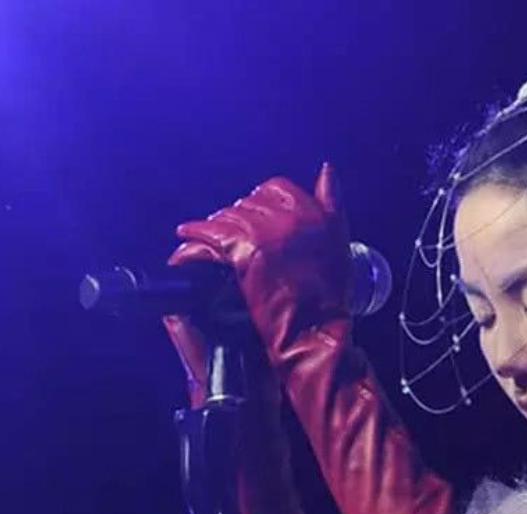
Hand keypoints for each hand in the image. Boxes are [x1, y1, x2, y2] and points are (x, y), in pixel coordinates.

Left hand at [173, 163, 352, 353]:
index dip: (262, 203)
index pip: (276, 188)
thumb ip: (332, 203)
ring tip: (204, 239)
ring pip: (227, 217)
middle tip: (230, 235)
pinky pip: (210, 236)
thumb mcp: (340, 242)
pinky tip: (186, 240)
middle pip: (248, 203)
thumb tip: (326, 170)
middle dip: (237, 218)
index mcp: (312, 211)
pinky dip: (194, 238)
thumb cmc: (330, 296)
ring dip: (214, 228)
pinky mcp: (244, 251)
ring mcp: (264, 233)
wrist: (316, 331)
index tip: (256, 220)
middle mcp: (288, 217)